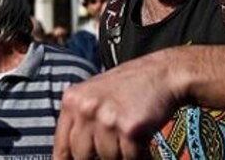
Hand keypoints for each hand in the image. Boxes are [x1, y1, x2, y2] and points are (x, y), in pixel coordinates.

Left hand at [54, 50, 182, 159]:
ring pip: (107, 158)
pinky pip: (129, 157)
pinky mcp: (130, 129)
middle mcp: (86, 109)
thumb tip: (70, 154)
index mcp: (73, 100)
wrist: (163, 73)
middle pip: (82, 156)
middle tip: (114, 141)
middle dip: (98, 155)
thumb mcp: (95, 94)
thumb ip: (80, 120)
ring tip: (129, 134)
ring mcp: (108, 119)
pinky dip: (137, 154)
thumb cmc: (131, 84)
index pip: (61, 146)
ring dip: (120, 153)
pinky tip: (141, 138)